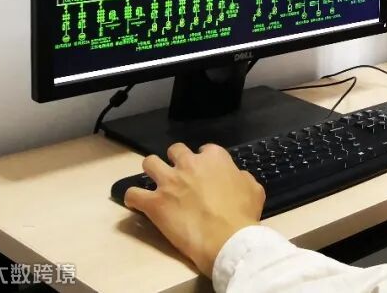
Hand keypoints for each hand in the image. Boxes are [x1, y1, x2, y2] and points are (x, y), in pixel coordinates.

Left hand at [124, 142, 265, 276]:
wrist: (226, 238)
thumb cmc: (243, 214)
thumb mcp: (253, 188)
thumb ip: (241, 177)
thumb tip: (235, 178)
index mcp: (214, 158)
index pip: (205, 149)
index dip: (204, 160)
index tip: (205, 172)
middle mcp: (189, 164)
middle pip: (175, 150)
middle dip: (176, 160)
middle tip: (180, 176)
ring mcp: (169, 182)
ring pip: (149, 163)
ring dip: (152, 171)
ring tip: (155, 183)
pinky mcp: (154, 203)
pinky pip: (133, 194)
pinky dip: (133, 198)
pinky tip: (138, 204)